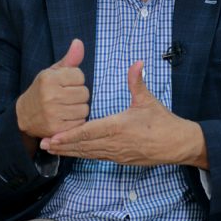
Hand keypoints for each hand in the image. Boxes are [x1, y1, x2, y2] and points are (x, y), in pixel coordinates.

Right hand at [15, 39, 89, 139]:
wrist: (23, 116)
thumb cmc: (42, 90)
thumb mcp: (52, 73)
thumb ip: (69, 59)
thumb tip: (79, 42)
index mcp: (48, 78)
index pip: (79, 75)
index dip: (75, 80)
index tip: (66, 84)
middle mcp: (50, 95)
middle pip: (84, 93)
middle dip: (79, 94)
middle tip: (66, 97)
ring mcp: (53, 113)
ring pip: (84, 108)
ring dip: (79, 109)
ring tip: (66, 107)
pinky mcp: (56, 129)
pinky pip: (80, 123)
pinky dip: (76, 121)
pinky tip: (65, 118)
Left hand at [41, 61, 207, 168]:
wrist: (177, 145)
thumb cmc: (163, 123)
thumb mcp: (148, 100)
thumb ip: (137, 82)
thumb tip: (136, 62)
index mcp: (119, 127)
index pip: (89, 132)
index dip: (70, 135)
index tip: (54, 136)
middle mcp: (115, 143)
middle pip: (84, 146)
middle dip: (63, 145)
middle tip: (43, 143)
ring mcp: (117, 153)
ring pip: (88, 153)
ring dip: (69, 151)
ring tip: (51, 149)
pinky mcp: (120, 159)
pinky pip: (97, 157)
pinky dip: (82, 154)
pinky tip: (72, 152)